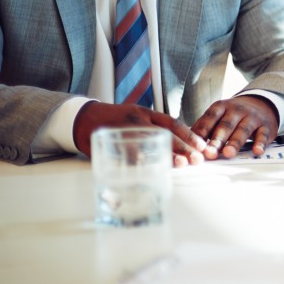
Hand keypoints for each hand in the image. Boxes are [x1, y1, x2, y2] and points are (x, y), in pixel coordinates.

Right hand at [73, 102, 205, 166]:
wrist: (82, 117)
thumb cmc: (114, 121)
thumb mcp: (136, 118)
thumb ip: (153, 130)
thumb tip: (178, 148)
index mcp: (146, 113)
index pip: (173, 123)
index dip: (189, 135)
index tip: (201, 146)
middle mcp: (138, 119)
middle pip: (166, 132)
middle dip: (183, 146)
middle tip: (196, 158)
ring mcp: (125, 129)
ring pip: (150, 142)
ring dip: (166, 154)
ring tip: (180, 164)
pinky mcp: (112, 141)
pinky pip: (127, 152)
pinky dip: (139, 161)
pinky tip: (150, 169)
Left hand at [190, 95, 278, 158]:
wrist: (262, 104)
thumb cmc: (234, 115)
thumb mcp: (219, 115)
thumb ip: (205, 128)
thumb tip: (184, 144)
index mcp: (221, 107)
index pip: (209, 118)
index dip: (202, 132)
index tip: (194, 146)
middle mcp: (237, 110)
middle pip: (225, 125)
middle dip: (217, 140)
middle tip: (209, 153)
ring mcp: (252, 117)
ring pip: (243, 130)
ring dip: (235, 142)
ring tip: (228, 153)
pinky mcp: (266, 126)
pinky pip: (263, 135)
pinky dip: (260, 143)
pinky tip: (256, 151)